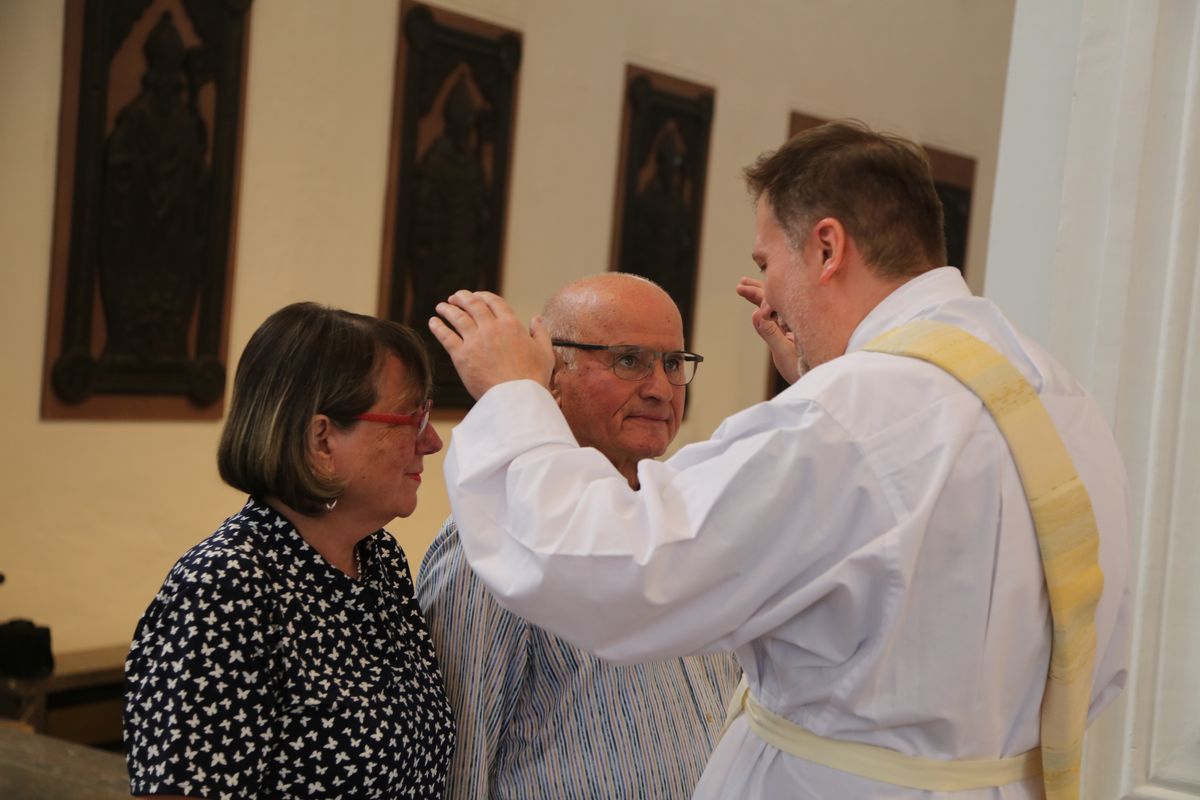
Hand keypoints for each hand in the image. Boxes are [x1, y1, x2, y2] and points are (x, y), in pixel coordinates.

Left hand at [429, 291, 555, 398]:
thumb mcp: (545, 353)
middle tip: (455, 297)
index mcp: (511, 325)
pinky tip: (433, 322)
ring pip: (457, 317)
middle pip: (473, 305)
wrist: (517, 398)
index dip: (483, 296)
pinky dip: (438, 327)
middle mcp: (491, 328)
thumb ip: (541, 333)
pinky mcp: (462, 356)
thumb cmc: (533, 378)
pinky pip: (446, 337)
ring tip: (441, 306)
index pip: (494, 302)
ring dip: (448, 309)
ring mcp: (475, 341)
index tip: (476, 296)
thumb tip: (537, 319)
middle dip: (462, 297)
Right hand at [735, 277, 800, 384]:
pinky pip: (778, 314)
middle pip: (777, 298)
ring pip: (777, 304)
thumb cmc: (805, 370)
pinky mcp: (793, 331)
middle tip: (741, 283)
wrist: (817, 379)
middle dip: (758, 290)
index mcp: (799, 317)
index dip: (761, 294)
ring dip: (761, 295)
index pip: (778, 300)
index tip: (744, 288)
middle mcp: (799, 317)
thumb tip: (755, 313)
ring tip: (744, 286)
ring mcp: (796, 323)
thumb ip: (770, 333)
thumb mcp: (785, 352)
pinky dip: (766, 307)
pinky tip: (758, 304)